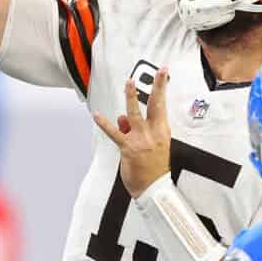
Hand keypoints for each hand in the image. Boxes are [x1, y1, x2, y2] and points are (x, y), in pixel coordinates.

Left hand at [95, 74, 174, 196]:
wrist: (153, 189)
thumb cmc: (153, 168)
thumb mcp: (152, 145)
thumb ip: (137, 129)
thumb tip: (122, 118)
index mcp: (162, 131)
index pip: (163, 105)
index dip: (162, 88)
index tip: (164, 73)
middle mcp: (153, 133)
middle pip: (156, 105)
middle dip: (157, 87)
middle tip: (158, 72)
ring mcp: (141, 140)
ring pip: (135, 114)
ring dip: (131, 97)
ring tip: (129, 84)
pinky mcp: (128, 148)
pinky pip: (115, 133)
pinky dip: (105, 124)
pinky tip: (97, 116)